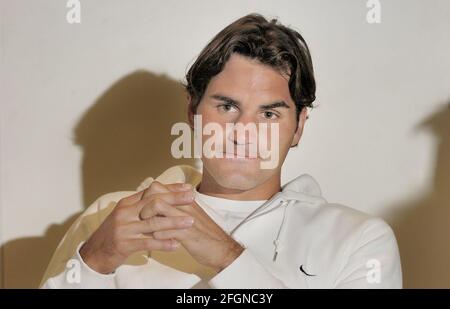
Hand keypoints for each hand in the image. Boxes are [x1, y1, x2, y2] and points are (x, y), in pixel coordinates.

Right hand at [79, 181, 195, 273]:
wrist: (94, 253)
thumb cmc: (114, 233)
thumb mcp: (126, 216)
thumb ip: (141, 206)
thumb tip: (159, 195)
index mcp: (127, 203)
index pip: (151, 191)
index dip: (170, 188)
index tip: (187, 187)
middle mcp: (125, 213)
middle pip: (153, 202)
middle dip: (175, 199)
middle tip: (192, 197)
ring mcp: (124, 228)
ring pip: (153, 223)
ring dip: (173, 222)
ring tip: (190, 221)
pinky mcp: (124, 244)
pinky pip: (147, 242)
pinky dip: (163, 243)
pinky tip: (176, 244)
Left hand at [140, 195, 244, 272]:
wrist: (222, 248)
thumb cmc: (203, 233)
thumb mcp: (189, 216)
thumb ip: (175, 208)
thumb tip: (155, 205)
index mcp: (184, 200)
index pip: (158, 187)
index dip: (146, 197)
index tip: (143, 209)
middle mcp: (184, 206)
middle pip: (156, 194)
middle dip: (143, 206)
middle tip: (143, 219)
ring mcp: (185, 219)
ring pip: (158, 207)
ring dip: (148, 219)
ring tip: (148, 229)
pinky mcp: (187, 234)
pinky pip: (166, 229)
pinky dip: (158, 235)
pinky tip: (158, 241)